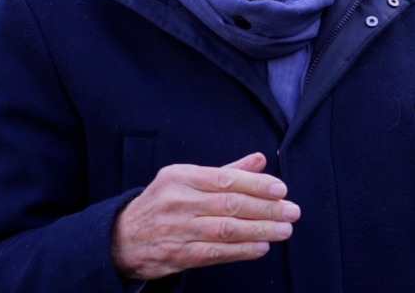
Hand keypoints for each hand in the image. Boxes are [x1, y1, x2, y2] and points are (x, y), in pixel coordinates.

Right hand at [110, 152, 300, 279]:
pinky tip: (261, 247)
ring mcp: (177, 230)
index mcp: (181, 177)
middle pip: (230, 205)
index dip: (256, 184)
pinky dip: (241, 250)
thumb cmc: (163, 203)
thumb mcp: (186, 179)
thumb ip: (224, 171)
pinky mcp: (178, 255)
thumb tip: (260, 160)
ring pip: (226, 230)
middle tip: (291, 211)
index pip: (225, 178)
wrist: (122, 238)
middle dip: (266, 209)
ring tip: (284, 230)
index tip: (281, 189)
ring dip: (260, 230)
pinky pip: (216, 253)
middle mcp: (178, 202)